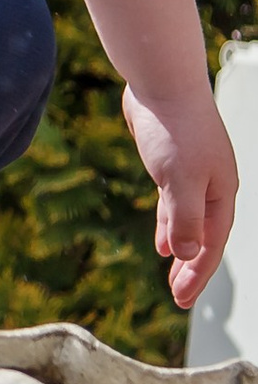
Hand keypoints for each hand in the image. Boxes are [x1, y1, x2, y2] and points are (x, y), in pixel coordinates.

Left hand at [124, 81, 238, 307]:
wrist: (161, 83)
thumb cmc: (174, 129)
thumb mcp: (178, 179)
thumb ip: (182, 217)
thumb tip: (183, 254)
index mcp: (221, 193)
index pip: (211, 244)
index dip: (196, 274)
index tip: (181, 300)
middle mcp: (212, 187)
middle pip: (204, 237)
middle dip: (192, 268)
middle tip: (178, 297)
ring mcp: (193, 174)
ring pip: (189, 221)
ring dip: (181, 247)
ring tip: (172, 272)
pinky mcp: (171, 163)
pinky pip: (174, 204)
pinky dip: (168, 223)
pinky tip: (161, 240)